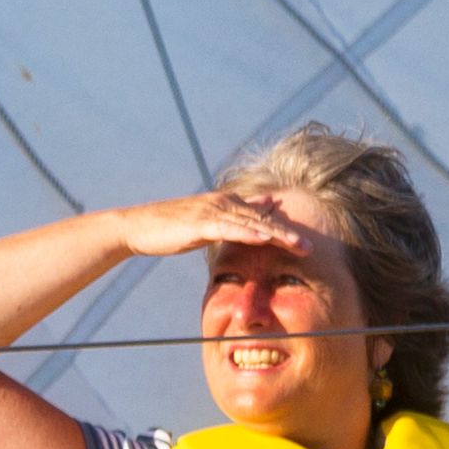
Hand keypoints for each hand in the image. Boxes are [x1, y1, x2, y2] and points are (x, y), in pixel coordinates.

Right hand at [120, 186, 305, 264]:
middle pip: (263, 218)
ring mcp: (213, 211)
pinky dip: (249, 233)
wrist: (138, 227)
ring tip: (298, 245)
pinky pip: (231, 228)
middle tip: (311, 246)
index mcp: (227, 203)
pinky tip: (265, 239)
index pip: (262, 216)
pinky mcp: (202, 222)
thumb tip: (262, 206)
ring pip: (252, 222)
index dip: (284, 228)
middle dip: (288, 232)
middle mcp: (224, 202)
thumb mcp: (206, 221)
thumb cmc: (171, 228)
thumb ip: (232, 215)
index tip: (305, 241)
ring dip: (277, 234)